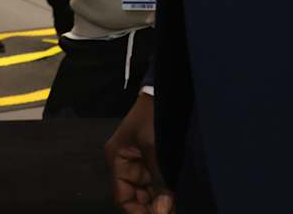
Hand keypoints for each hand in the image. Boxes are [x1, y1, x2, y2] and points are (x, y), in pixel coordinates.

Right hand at [105, 91, 170, 213]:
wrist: (167, 92)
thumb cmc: (154, 116)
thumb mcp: (154, 148)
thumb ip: (158, 181)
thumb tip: (163, 210)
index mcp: (117, 159)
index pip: (123, 197)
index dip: (138, 212)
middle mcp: (126, 163)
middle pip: (136, 197)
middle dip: (152, 207)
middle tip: (170, 213)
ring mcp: (141, 162)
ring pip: (149, 192)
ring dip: (160, 201)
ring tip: (174, 207)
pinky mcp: (155, 158)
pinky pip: (158, 181)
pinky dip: (165, 191)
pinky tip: (175, 198)